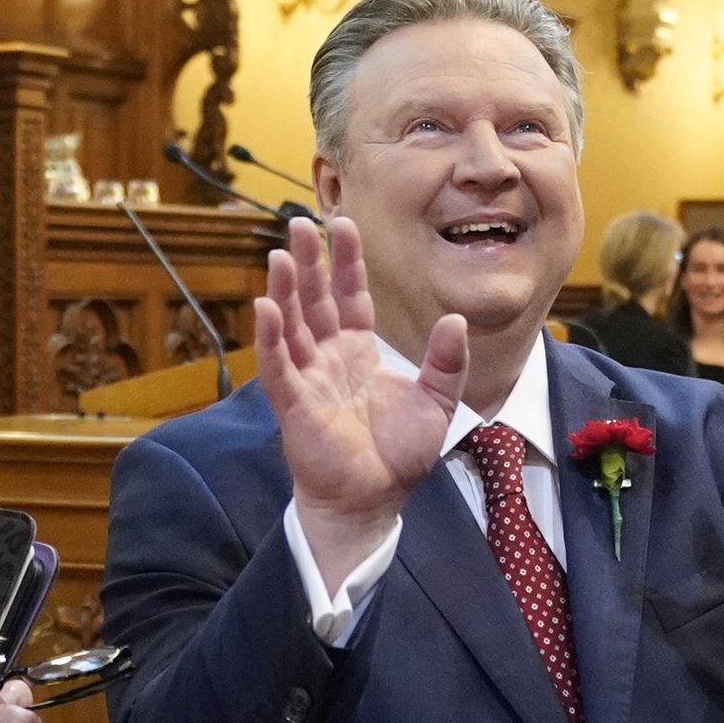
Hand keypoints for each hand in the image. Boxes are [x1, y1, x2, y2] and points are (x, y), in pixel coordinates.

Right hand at [259, 215, 465, 579]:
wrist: (375, 500)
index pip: (351, 296)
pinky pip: (278, 366)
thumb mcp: (437, 401)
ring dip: (285, 290)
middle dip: (308, 261)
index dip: (347, 262)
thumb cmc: (398, 455)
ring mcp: (309, 379)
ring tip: (279, 254)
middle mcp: (329, 359)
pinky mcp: (295, 405)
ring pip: (292, 325)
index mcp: (359, 352)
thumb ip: (446, 361)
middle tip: (298, 222)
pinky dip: (271, 337)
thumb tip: (456, 320)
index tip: (344, 224)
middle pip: (315, 300)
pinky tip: (266, 306)